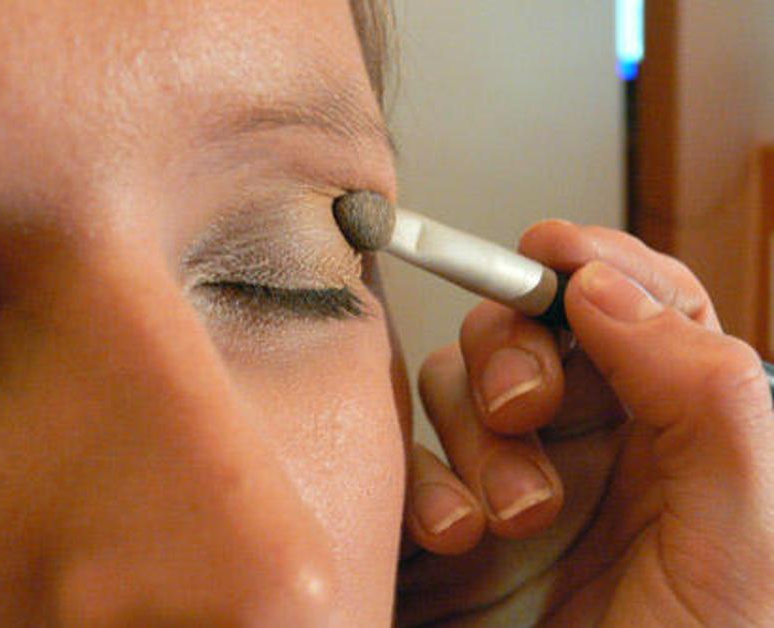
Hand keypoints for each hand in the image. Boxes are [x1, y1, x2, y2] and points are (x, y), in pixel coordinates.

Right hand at [396, 221, 773, 625]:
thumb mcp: (741, 541)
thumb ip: (702, 396)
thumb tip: (608, 287)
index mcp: (676, 431)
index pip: (636, 304)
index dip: (594, 260)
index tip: (550, 250)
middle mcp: (591, 442)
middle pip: (529, 328)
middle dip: (518, 352)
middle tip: (529, 406)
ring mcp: (507, 477)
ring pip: (460, 383)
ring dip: (477, 437)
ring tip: (510, 519)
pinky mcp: (440, 519)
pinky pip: (411, 454)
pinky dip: (428, 487)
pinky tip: (457, 541)